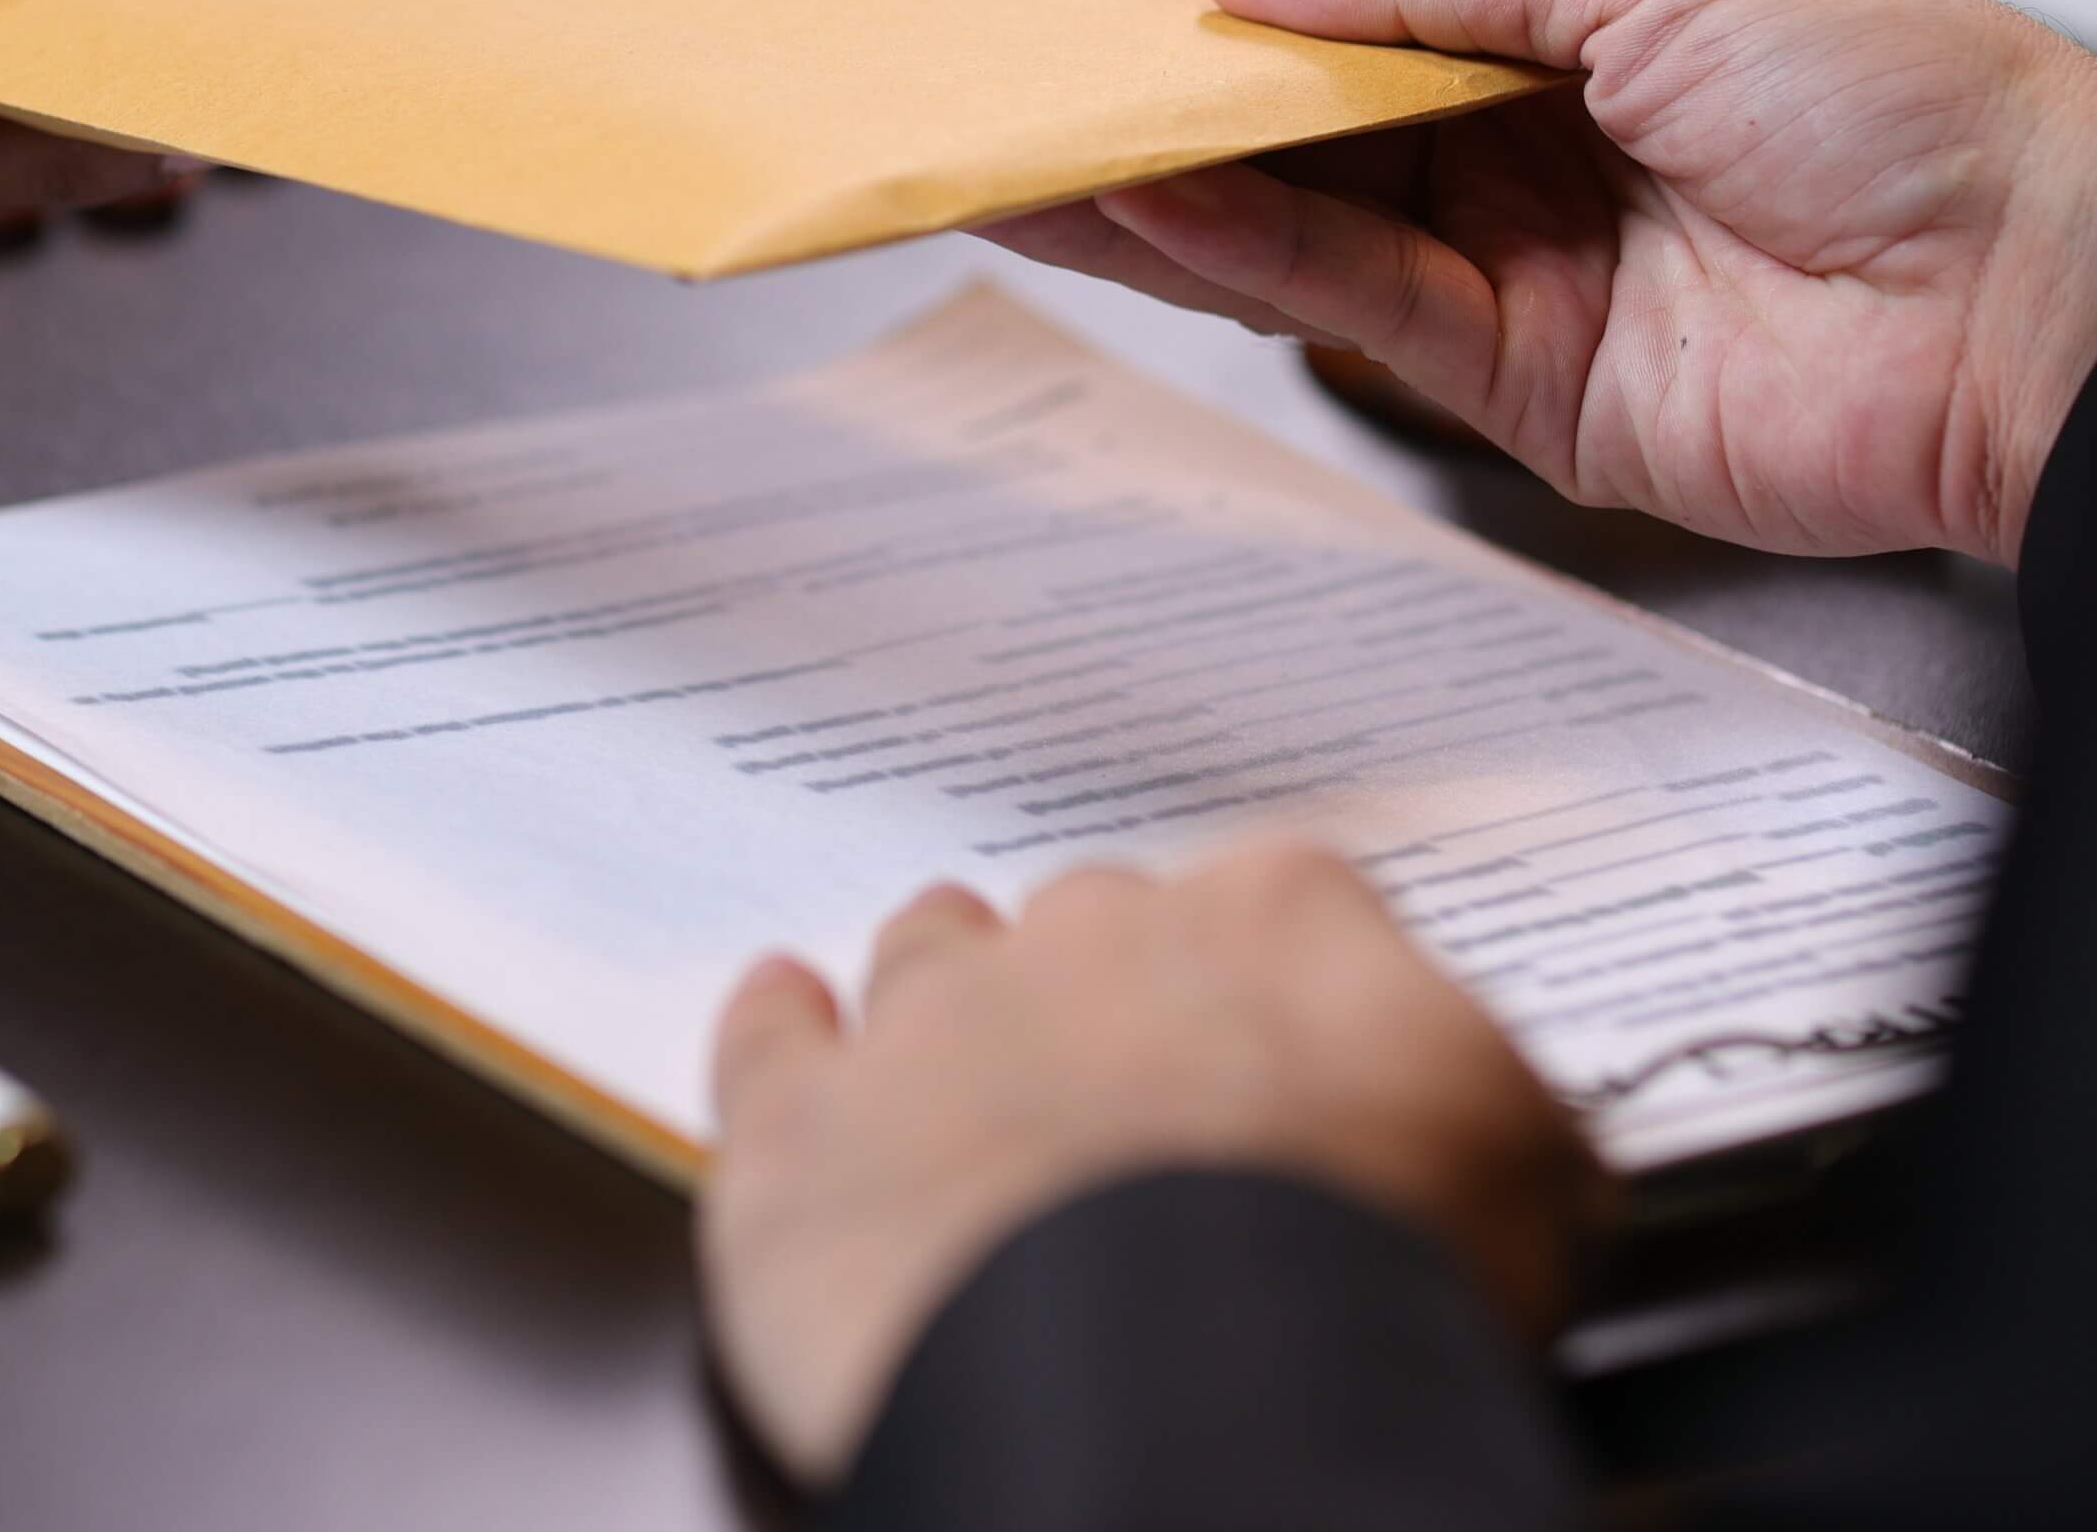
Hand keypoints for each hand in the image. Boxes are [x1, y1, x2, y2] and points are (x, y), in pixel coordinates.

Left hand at [700, 844, 1598, 1486]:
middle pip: (1093, 927)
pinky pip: (769, 1039)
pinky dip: (777, 1028)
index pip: (1279, 911)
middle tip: (1133, 1097)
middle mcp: (1094, 930)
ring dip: (945, 992)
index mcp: (1275, 914)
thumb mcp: (1525, 1179)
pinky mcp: (804, 1123)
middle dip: (1110, 997)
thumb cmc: (1364, 1279)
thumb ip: (1497, 1111)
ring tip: (956, 1047)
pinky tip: (782, 1013)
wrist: (1183, 1384)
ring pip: (927, 952)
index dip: (1278, 993)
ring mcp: (934, 1014)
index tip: (1281, 1056)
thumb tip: (1524, 1138)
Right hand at [981, 0, 2096, 565]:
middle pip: (1306, 141)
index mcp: (1572, 34)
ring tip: (1044, 160)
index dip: (1236, 22)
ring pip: (1304, 232)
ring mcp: (1521, 274)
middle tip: (1026, 104)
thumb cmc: (1898, 95)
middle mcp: (1531, 157)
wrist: (2032, 293)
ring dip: (1171, 196)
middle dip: (1167, 121)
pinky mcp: (1520, 389)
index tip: (1112, 15)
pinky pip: (1359, 306)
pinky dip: (1255, 254)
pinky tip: (1163, 205)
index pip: (1357, 30)